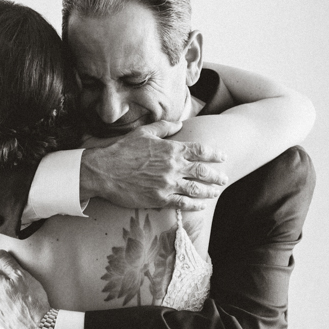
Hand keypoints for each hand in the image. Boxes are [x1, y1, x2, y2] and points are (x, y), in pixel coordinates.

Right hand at [80, 120, 227, 209]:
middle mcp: (172, 166)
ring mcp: (167, 184)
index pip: (200, 151)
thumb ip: (164, 127)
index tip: (223, 157)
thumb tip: (180, 123)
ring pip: (196, 189)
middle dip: (217, 175)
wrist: (104, 170)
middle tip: (225, 178)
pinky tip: (201, 205)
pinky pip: (182, 203)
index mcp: (171, 149)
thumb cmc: (122, 150)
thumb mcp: (143, 132)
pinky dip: (194, 205)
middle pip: (203, 171)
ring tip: (216, 192)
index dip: (214, 154)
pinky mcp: (159, 199)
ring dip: (209, 191)